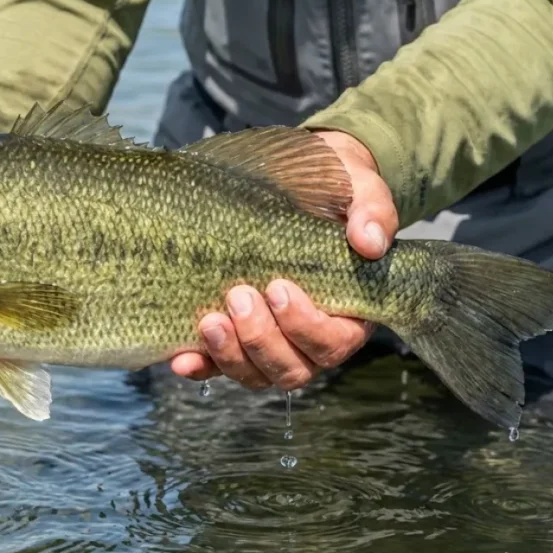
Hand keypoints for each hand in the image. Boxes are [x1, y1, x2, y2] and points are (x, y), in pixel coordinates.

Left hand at [171, 130, 397, 389]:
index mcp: (349, 312)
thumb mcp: (360, 187)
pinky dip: (201, 366)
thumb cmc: (335, 189)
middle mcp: (309, 338)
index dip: (306, 326)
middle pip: (292, 367)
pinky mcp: (234, 337)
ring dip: (230, 355)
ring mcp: (270, 342)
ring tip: (209, 321)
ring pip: (255, 373)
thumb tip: (369, 243)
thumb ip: (372, 210)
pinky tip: (180, 357)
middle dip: (261, 339)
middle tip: (239, 295)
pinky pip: (217, 366)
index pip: (333, 341)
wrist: (296, 180)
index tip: (279, 287)